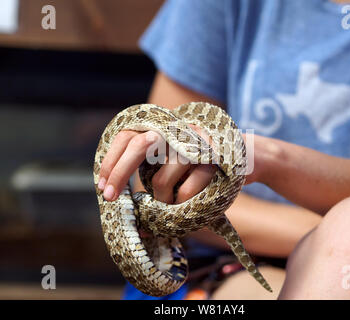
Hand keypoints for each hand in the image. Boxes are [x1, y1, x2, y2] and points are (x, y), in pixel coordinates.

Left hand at [98, 129, 215, 202]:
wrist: (240, 155)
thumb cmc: (196, 165)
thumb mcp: (170, 162)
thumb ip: (148, 171)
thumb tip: (117, 197)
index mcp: (162, 128)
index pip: (127, 137)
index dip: (111, 161)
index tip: (103, 187)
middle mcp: (175, 130)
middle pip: (138, 146)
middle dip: (119, 174)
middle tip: (110, 198)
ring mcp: (193, 143)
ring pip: (159, 181)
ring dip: (160, 200)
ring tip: (170, 201)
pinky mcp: (211, 161)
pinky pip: (184, 193)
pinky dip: (180, 204)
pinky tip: (188, 200)